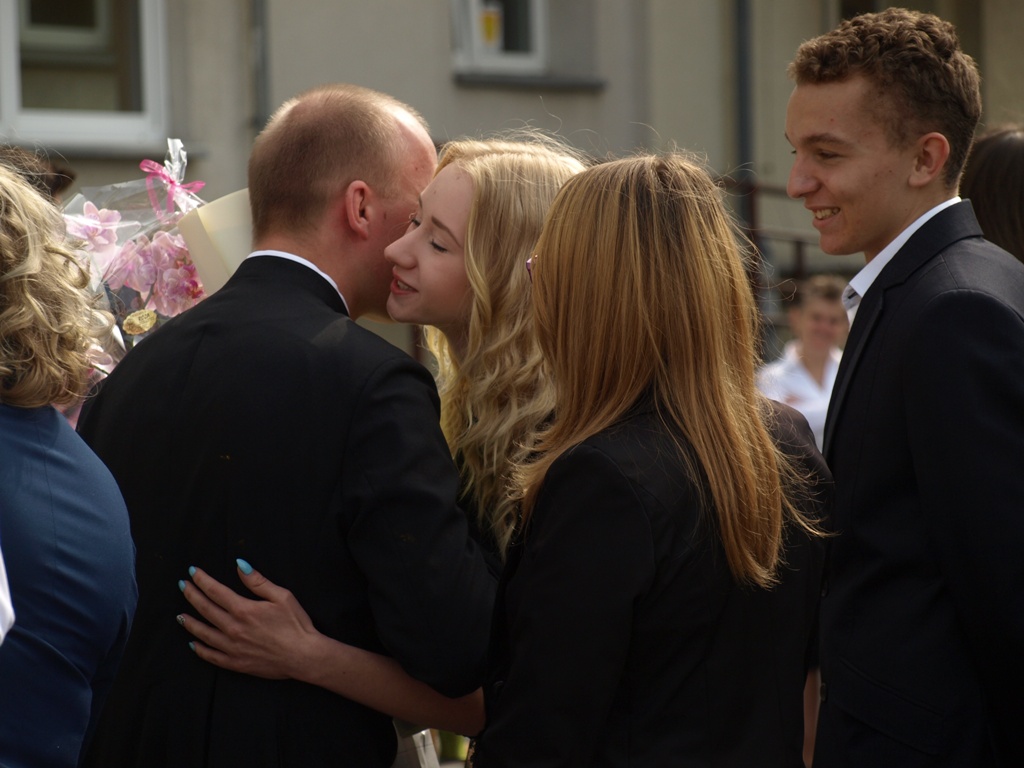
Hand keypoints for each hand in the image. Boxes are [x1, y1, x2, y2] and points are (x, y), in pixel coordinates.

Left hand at [178, 560, 317, 679]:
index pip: (216, 591)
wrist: (304, 656)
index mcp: (244, 610)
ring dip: (190, 623)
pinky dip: (200, 650)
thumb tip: (240, 566)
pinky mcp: (236, 663)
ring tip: (180, 615)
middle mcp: (233, 628)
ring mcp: (232, 648)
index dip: (203, 580)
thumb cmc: (296, 624)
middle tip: (182, 586)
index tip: (192, 572)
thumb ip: (258, 581)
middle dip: (192, 595)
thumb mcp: (282, 596)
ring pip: (203, 633)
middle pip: (206, 609)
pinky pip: (211, 656)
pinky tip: (193, 644)